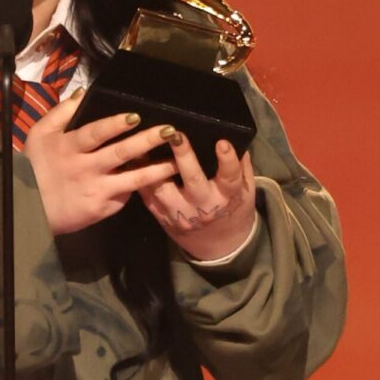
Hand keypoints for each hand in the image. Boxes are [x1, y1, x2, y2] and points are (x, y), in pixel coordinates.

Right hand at [23, 95, 179, 234]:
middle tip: (170, 132)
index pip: (96, 133)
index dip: (115, 125)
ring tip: (176, 162)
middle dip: (147, 141)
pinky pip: (124, 197)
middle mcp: (86, 168)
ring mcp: (96, 190)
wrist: (28, 208)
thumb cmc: (34, 166)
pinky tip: (155, 180)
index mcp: (70, 147)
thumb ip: (61, 112)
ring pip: (132, 180)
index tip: (135, 117)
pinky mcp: (101, 209)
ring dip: (156, 170)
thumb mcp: (39, 134)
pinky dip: (137, 188)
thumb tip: (84, 92)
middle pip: (121, 153)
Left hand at [138, 132, 256, 261]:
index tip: (222, 143)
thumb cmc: (232, 209)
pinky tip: (135, 158)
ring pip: (162, 189)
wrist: (217, 245)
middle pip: (192, 181)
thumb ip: (241, 166)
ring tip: (146, 142)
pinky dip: (140, 177)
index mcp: (226, 197)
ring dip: (153, 166)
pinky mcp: (161, 216)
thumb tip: (236, 137)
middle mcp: (202, 206)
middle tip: (176, 134)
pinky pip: (148, 195)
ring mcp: (179, 213)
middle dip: (184, 157)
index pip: (230, 178)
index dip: (228, 160)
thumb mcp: (245, 191)